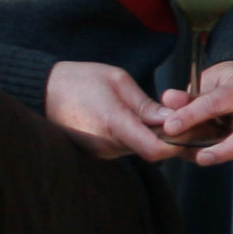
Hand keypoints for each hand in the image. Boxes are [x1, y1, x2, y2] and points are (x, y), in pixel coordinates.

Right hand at [44, 58, 232, 164]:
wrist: (41, 92)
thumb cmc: (78, 80)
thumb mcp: (117, 81)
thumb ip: (146, 104)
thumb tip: (172, 119)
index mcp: (115, 124)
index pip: (158, 149)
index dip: (179, 142)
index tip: (192, 127)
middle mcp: (108, 145)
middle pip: (153, 150)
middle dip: (170, 137)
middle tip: (186, 119)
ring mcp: (102, 152)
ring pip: (140, 149)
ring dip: (153, 136)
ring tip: (162, 115)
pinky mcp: (98, 153)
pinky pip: (126, 147)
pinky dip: (137, 137)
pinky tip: (140, 121)